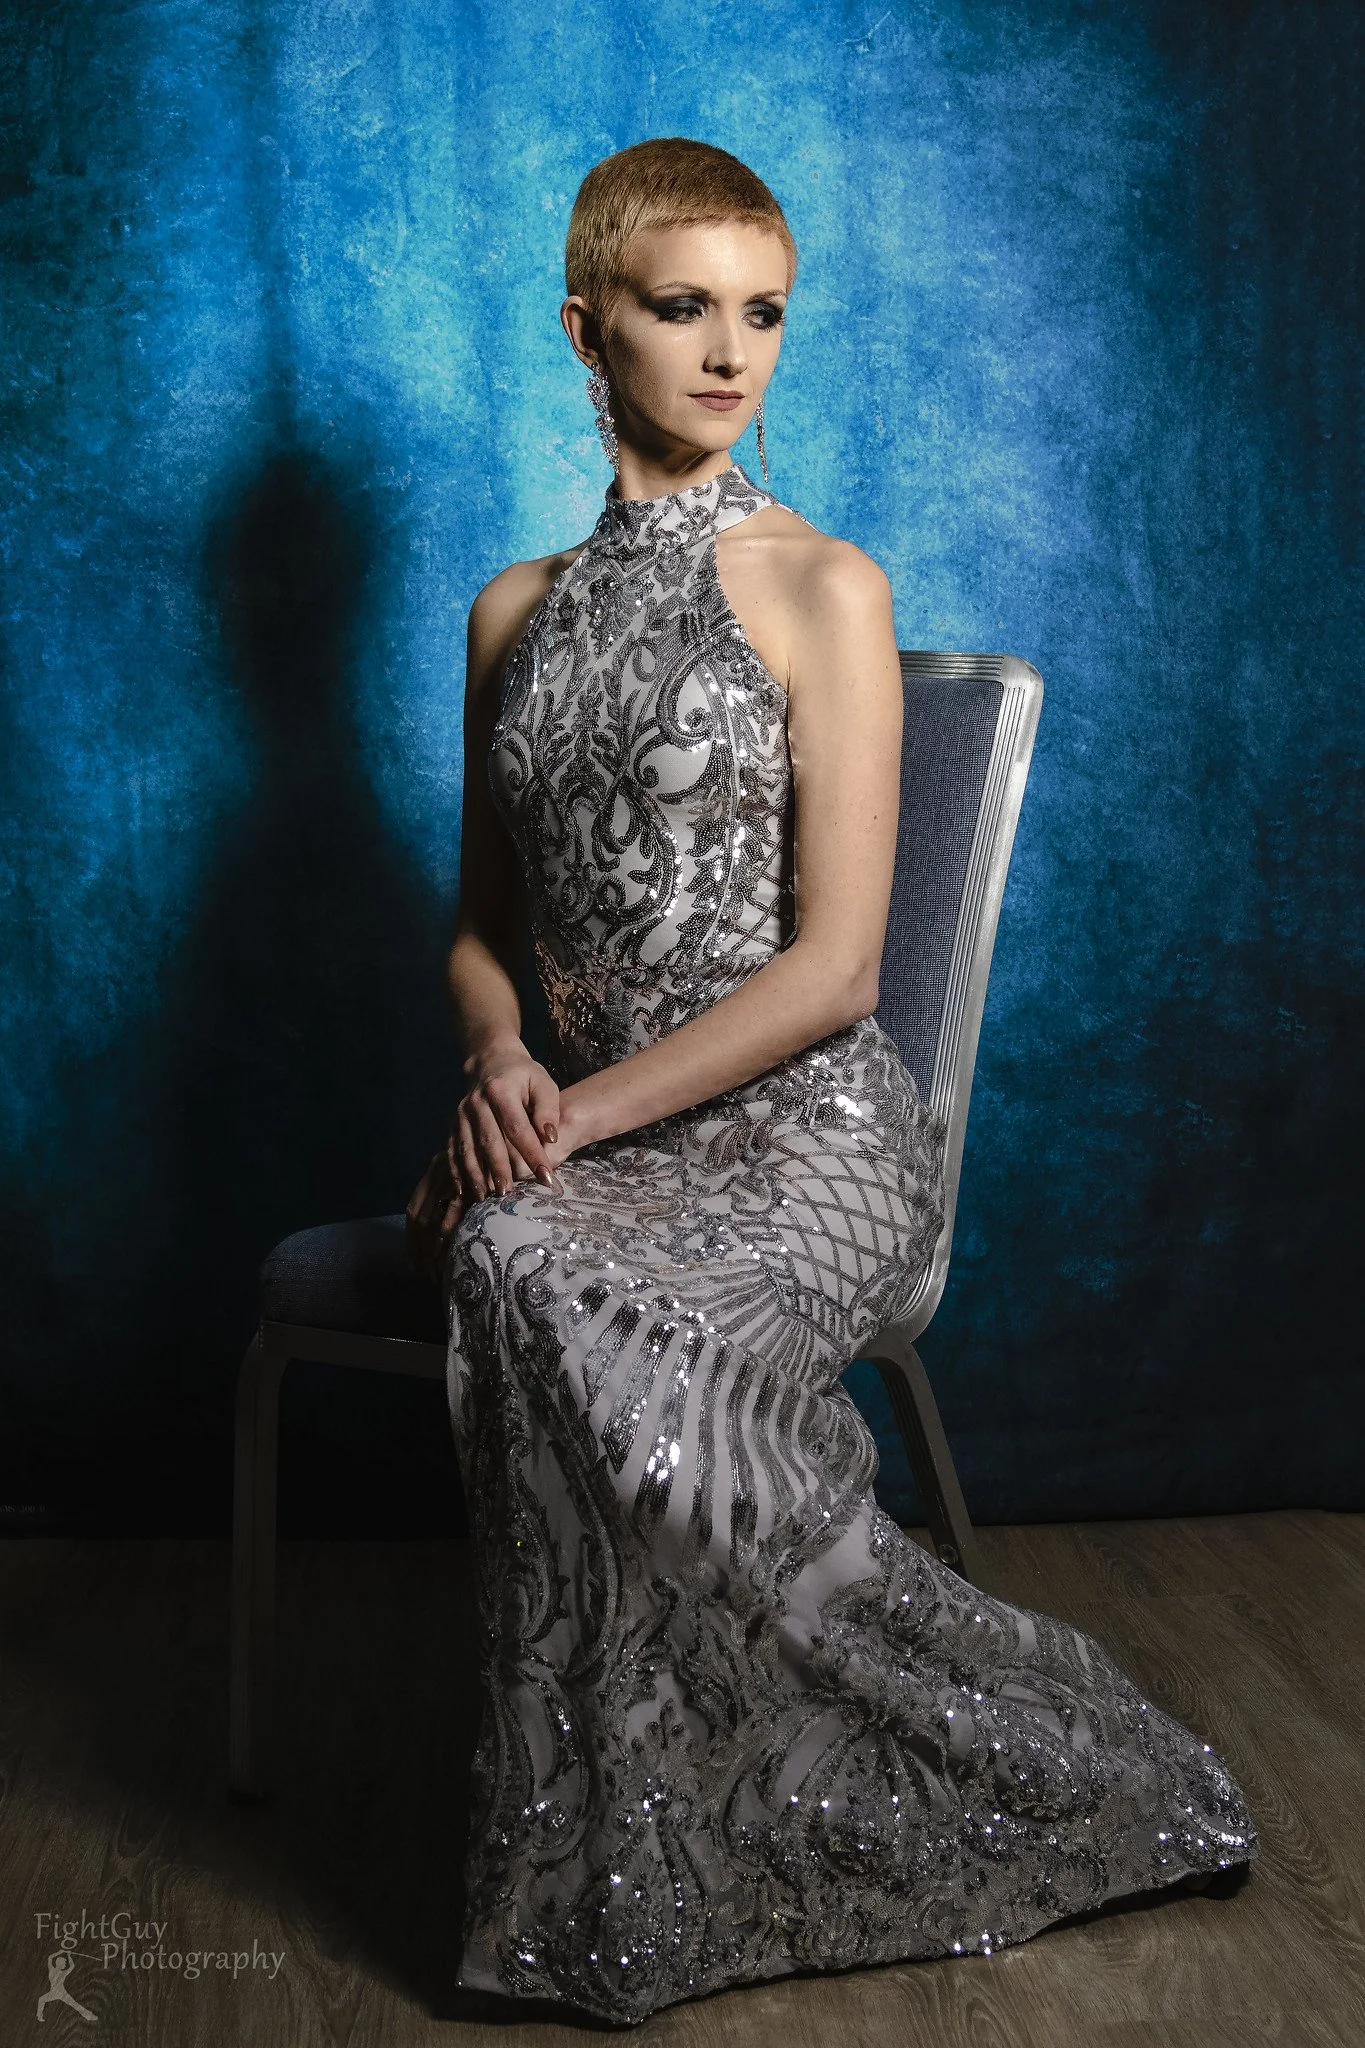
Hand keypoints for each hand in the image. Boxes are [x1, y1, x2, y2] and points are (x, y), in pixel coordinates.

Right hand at [450, 1038, 560, 1200]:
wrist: (489, 1062)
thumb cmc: (523, 1076)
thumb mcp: (543, 1083)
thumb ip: (548, 1109)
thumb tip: (550, 1138)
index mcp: (500, 1090)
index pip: (518, 1127)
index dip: (532, 1153)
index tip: (545, 1176)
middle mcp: (476, 1103)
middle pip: (489, 1141)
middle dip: (500, 1170)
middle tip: (510, 1195)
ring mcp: (461, 1114)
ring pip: (467, 1150)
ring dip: (477, 1176)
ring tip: (487, 1199)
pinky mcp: (452, 1124)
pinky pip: (452, 1152)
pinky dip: (457, 1173)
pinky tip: (465, 1192)